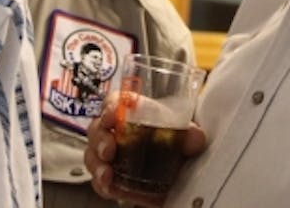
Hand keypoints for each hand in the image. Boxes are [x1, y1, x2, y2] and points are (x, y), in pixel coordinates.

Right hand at [84, 92, 207, 206]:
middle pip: (97, 129)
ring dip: (98, 166)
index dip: (110, 106)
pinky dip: (103, 186)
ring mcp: (110, 156)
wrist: (176, 171)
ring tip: (107, 175)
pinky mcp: (111, 179)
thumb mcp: (183, 136)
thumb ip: (189, 134)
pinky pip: (99, 182)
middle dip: (100, 139)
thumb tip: (196, 137)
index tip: (113, 114)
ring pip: (92, 156)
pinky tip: (111, 188)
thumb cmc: (172, 142)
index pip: (114, 101)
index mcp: (131, 112)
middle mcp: (115, 132)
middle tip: (109, 149)